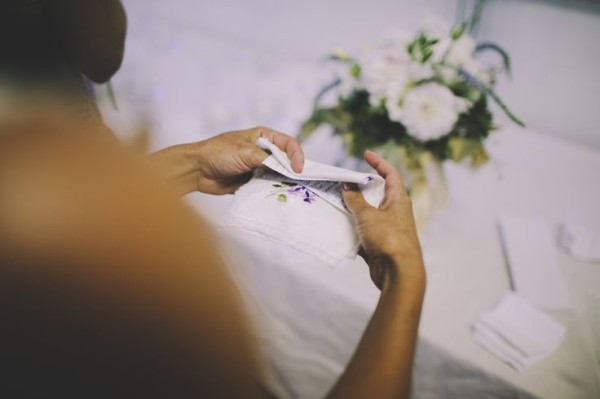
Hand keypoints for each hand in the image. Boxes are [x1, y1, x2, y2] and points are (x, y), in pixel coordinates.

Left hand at [151, 126, 303, 194]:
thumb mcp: (245, 152)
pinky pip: (267, 187)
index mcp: (263, 137)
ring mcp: (258, 167)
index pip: (288, 144)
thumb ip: (267, 160)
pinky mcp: (252, 182)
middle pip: (286, 161)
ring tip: (289, 192)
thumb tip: (286, 170)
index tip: (298, 170)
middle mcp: (263, 151)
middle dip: (292, 172)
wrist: (197, 170)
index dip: (297, 155)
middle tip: (299, 184)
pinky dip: (271, 192)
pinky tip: (275, 197)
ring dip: (282, 183)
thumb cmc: (218, 153)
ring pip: (278, 176)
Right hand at [342, 150, 423, 290]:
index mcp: (399, 199)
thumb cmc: (389, 239)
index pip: (390, 173)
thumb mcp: (368, 215)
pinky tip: (339, 226)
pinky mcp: (381, 243)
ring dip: (355, 207)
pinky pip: (364, 230)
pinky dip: (353, 227)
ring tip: (337, 201)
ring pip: (369, 212)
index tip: (365, 154)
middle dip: (362, 186)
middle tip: (345, 180)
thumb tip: (347, 185)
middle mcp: (396, 211)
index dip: (378, 162)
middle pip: (379, 192)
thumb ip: (355, 199)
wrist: (398, 272)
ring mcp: (388, 228)